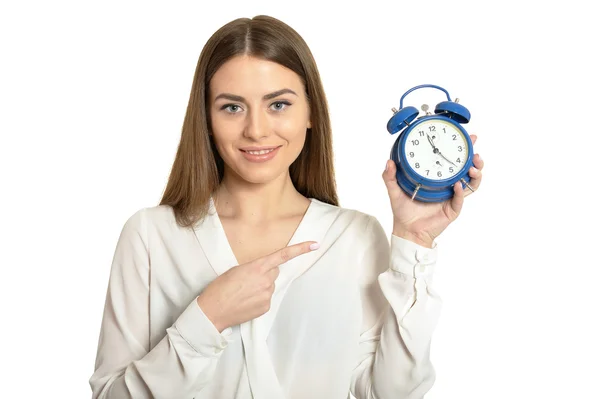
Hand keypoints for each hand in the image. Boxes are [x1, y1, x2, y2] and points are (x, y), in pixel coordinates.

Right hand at [197, 241, 318, 331]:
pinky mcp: (266, 307)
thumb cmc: (220, 288)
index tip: (315, 245)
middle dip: (265, 273)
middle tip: (248, 280)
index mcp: (257, 267)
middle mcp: (266, 280)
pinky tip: (246, 301)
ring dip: (261, 286)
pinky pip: (266, 298)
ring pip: (270, 285)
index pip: (283, 255)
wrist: (213, 311)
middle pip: (274, 271)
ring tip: (243, 293)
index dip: (300, 249)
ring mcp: (267, 295)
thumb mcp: (236, 270)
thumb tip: (264, 272)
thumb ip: (254, 268)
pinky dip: (259, 298)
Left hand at [382, 134, 483, 247]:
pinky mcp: (452, 210)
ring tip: (472, 168)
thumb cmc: (404, 211)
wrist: (407, 230)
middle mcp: (448, 186)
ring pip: (470, 184)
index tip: (468, 138)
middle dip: (475, 160)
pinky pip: (460, 199)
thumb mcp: (395, 190)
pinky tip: (457, 185)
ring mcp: (452, 198)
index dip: (462, 150)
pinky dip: (460, 192)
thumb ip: (390, 176)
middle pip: (468, 170)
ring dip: (474, 175)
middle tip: (475, 153)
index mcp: (438, 178)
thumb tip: (389, 162)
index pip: (453, 161)